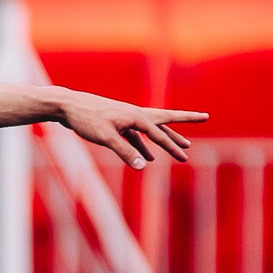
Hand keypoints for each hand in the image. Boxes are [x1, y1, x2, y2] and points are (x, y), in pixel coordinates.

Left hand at [50, 92, 208, 169]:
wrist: (68, 106)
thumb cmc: (86, 120)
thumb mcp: (106, 138)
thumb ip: (126, 152)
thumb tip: (145, 166)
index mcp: (135, 116)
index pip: (159, 134)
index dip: (172, 147)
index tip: (185, 157)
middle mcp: (135, 113)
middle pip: (165, 119)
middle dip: (185, 120)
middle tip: (205, 117)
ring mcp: (126, 117)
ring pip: (153, 128)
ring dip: (167, 137)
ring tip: (183, 147)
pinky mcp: (117, 123)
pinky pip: (137, 135)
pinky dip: (145, 145)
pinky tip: (148, 156)